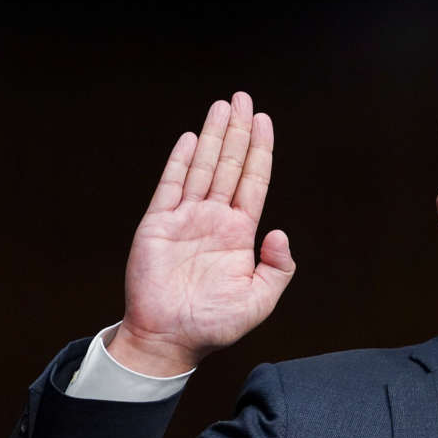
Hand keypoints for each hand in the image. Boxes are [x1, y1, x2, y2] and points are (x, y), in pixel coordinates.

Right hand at [107, 92, 295, 375]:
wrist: (170, 339)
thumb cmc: (215, 324)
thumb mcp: (260, 299)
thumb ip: (278, 267)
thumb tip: (280, 231)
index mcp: (239, 233)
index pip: (253, 182)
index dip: (260, 151)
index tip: (264, 121)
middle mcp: (214, 219)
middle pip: (230, 165)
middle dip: (237, 131)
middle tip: (243, 98)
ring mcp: (186, 219)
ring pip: (203, 168)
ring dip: (213, 136)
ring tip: (223, 106)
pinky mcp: (158, 225)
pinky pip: (171, 186)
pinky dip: (181, 162)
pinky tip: (192, 139)